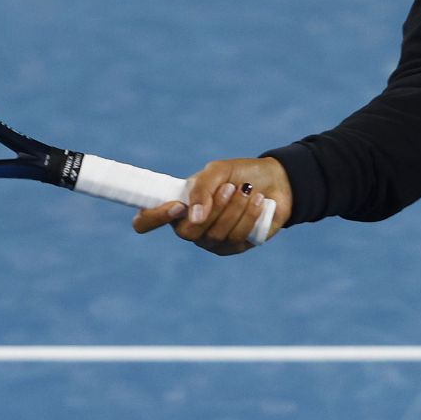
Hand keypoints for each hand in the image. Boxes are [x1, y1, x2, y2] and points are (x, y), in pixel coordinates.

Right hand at [132, 157, 291, 255]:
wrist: (274, 181)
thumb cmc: (239, 174)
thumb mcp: (217, 171)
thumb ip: (201, 188)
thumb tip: (192, 217)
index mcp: (177, 206)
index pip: (146, 221)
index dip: (153, 218)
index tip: (177, 206)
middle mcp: (190, 227)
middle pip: (187, 232)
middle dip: (212, 209)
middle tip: (229, 187)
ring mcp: (211, 241)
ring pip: (215, 235)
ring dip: (234, 209)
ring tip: (248, 190)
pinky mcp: (234, 247)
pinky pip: (236, 239)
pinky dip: (248, 217)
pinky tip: (259, 202)